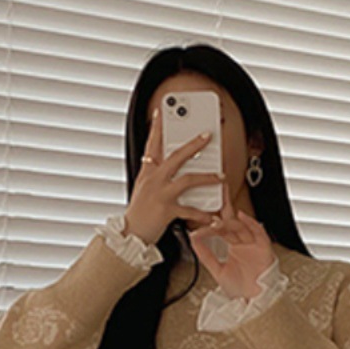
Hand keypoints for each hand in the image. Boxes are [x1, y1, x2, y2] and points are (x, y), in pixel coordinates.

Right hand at [123, 106, 225, 246]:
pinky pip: (189, 210)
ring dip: (207, 177)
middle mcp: (153, 180)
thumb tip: (165, 169)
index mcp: (147, 173)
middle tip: (207, 136)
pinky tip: (212, 217)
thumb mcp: (141, 190)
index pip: (151, 145)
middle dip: (194, 144)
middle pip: (176, 156)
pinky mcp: (166, 211)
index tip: (161, 112)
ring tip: (220, 177)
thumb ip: (153, 177)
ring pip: (187, 179)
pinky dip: (203, 215)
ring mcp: (160, 194)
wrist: (129, 236)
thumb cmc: (137, 216)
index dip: (156, 127)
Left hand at [189, 188, 275, 299]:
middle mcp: (244, 243)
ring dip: (230, 220)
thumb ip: (206, 254)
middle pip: (232, 221)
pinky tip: (242, 216)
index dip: (213, 218)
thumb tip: (193, 239)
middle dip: (225, 206)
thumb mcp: (217, 270)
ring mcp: (254, 245)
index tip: (202, 210)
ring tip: (218, 218)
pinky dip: (251, 224)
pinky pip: (259, 233)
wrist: (254, 303)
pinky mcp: (264, 249)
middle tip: (217, 190)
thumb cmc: (241, 290)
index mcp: (234, 246)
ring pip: (241, 226)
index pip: (222, 227)